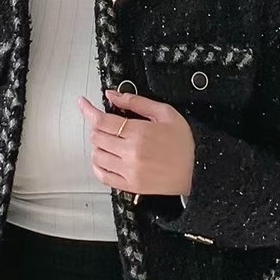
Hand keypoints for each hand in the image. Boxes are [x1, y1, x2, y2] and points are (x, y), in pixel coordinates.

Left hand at [77, 90, 194, 195]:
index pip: (102, 120)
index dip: (89, 110)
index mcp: (139, 132)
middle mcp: (130, 153)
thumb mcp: (165, 113)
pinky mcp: (129, 185)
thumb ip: (136, 102)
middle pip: (97, 137)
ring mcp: (129, 171)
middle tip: (108, 124)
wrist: (197, 171)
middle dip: (98, 127)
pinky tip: (105, 158)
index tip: (83, 103)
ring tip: (111, 141)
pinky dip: (98, 165)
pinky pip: (103, 175)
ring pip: (97, 155)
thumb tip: (112, 95)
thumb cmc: (183, 142)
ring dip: (99, 145)